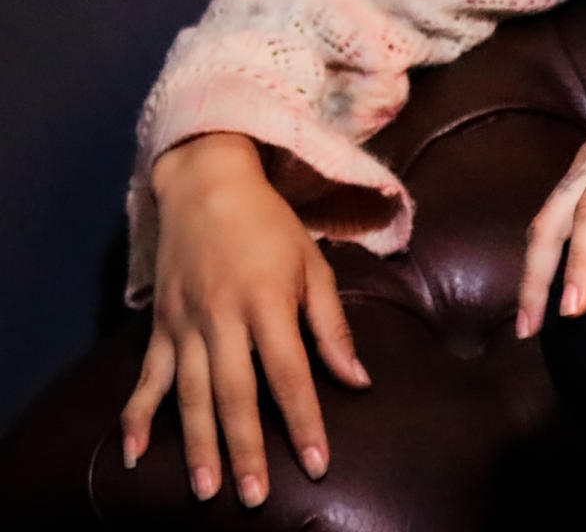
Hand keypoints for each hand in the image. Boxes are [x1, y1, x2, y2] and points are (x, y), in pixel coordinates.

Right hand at [121, 132, 370, 507]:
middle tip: (254, 496)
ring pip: (191, 395)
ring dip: (197, 445)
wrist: (207, 185)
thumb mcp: (313, 265)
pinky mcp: (159, 326)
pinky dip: (136, 415)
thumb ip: (333, 327)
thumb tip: (358, 381)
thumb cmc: (271, 226)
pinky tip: (131, 453)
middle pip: (235, 393)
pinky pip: (146, 377)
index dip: (304, 421)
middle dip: (246, 448)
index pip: (289, 373)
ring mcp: (185, 324)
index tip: (317, 463)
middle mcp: (222, 317)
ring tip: (207, 489)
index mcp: (267, 301)